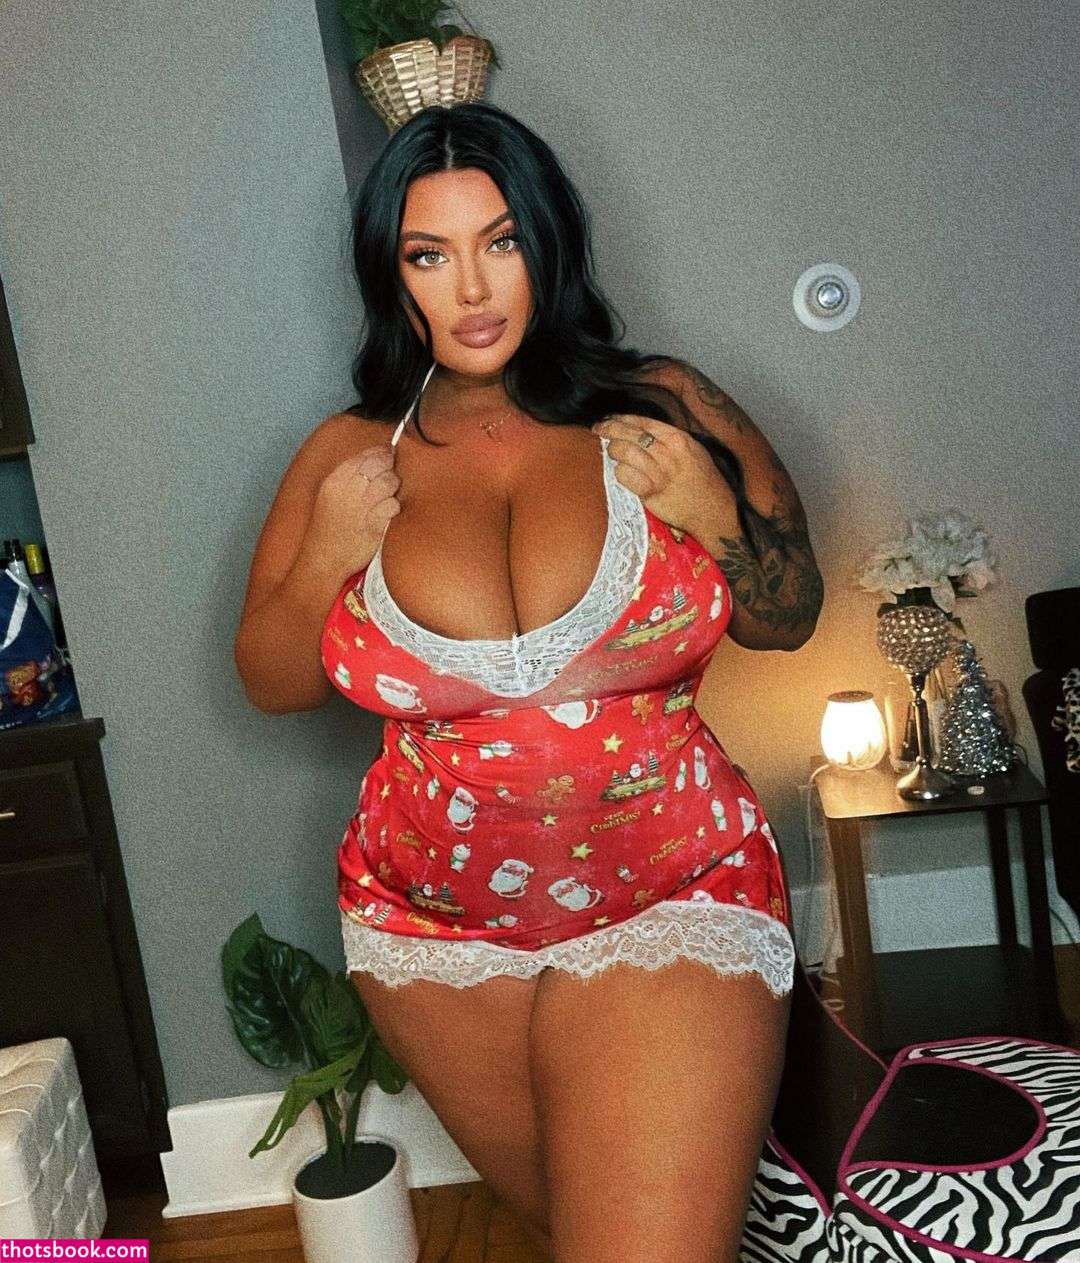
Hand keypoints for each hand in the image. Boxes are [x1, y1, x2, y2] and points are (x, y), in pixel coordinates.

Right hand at [303, 444, 401, 582]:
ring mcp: (362, 507)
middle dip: (389, 469)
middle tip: (387, 479)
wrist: (323, 559)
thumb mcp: (330, 494)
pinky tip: (385, 514)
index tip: (387, 457)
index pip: (366, 455)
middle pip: (381, 465)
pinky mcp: (374, 524)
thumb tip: (377, 457)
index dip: (381, 454)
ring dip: (392, 489)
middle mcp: (348, 490)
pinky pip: (393, 505)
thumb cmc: (328, 527)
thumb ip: (350, 476)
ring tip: (384, 499)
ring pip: (390, 482)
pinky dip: (393, 508)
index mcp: (335, 480)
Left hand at [590, 414, 735, 535]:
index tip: (608, 420)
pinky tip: (621, 473)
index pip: (641, 422)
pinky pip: (625, 476)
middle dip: (608, 430)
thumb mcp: (693, 451)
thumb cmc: (704, 481)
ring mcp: (659, 472)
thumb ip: (669, 440)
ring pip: (623, 452)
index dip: (620, 419)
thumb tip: (641, 432)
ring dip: (613, 452)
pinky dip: (619, 473)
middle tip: (598, 431)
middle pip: (628, 434)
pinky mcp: (652, 492)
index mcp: (678, 438)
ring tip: (612, 454)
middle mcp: (668, 452)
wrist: (714, 511)